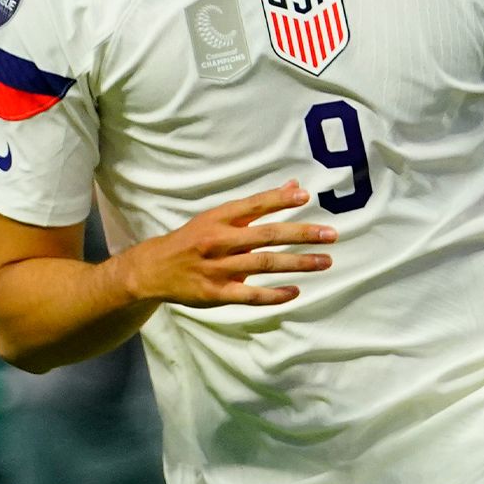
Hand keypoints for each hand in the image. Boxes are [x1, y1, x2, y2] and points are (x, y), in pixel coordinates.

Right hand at [108, 182, 337, 307]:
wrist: (153, 269)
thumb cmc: (193, 240)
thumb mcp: (218, 217)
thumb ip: (257, 206)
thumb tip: (295, 187)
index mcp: (218, 218)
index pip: (253, 206)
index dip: (278, 200)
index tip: (305, 197)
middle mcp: (218, 241)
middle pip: (265, 236)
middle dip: (301, 235)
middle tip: (331, 234)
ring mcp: (217, 268)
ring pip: (263, 264)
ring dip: (297, 263)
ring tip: (325, 261)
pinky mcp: (216, 294)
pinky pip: (250, 295)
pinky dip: (274, 295)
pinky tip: (295, 291)